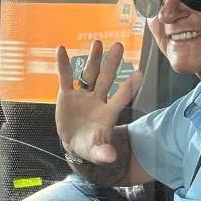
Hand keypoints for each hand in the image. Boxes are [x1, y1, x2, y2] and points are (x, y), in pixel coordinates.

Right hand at [55, 40, 141, 164]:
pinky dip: (63, 64)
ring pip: (89, 74)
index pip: (120, 99)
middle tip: (119, 46)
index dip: (128, 88)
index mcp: (108, 113)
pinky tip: (61, 49)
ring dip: (93, 59)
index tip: (139, 74)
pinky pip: (65, 77)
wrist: (75, 142)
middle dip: (112, 64)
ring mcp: (83, 95)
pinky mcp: (68, 95)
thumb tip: (110, 157)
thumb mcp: (97, 152)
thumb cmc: (90, 146)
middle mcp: (98, 100)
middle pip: (106, 79)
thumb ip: (103, 153)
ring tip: (97, 43)